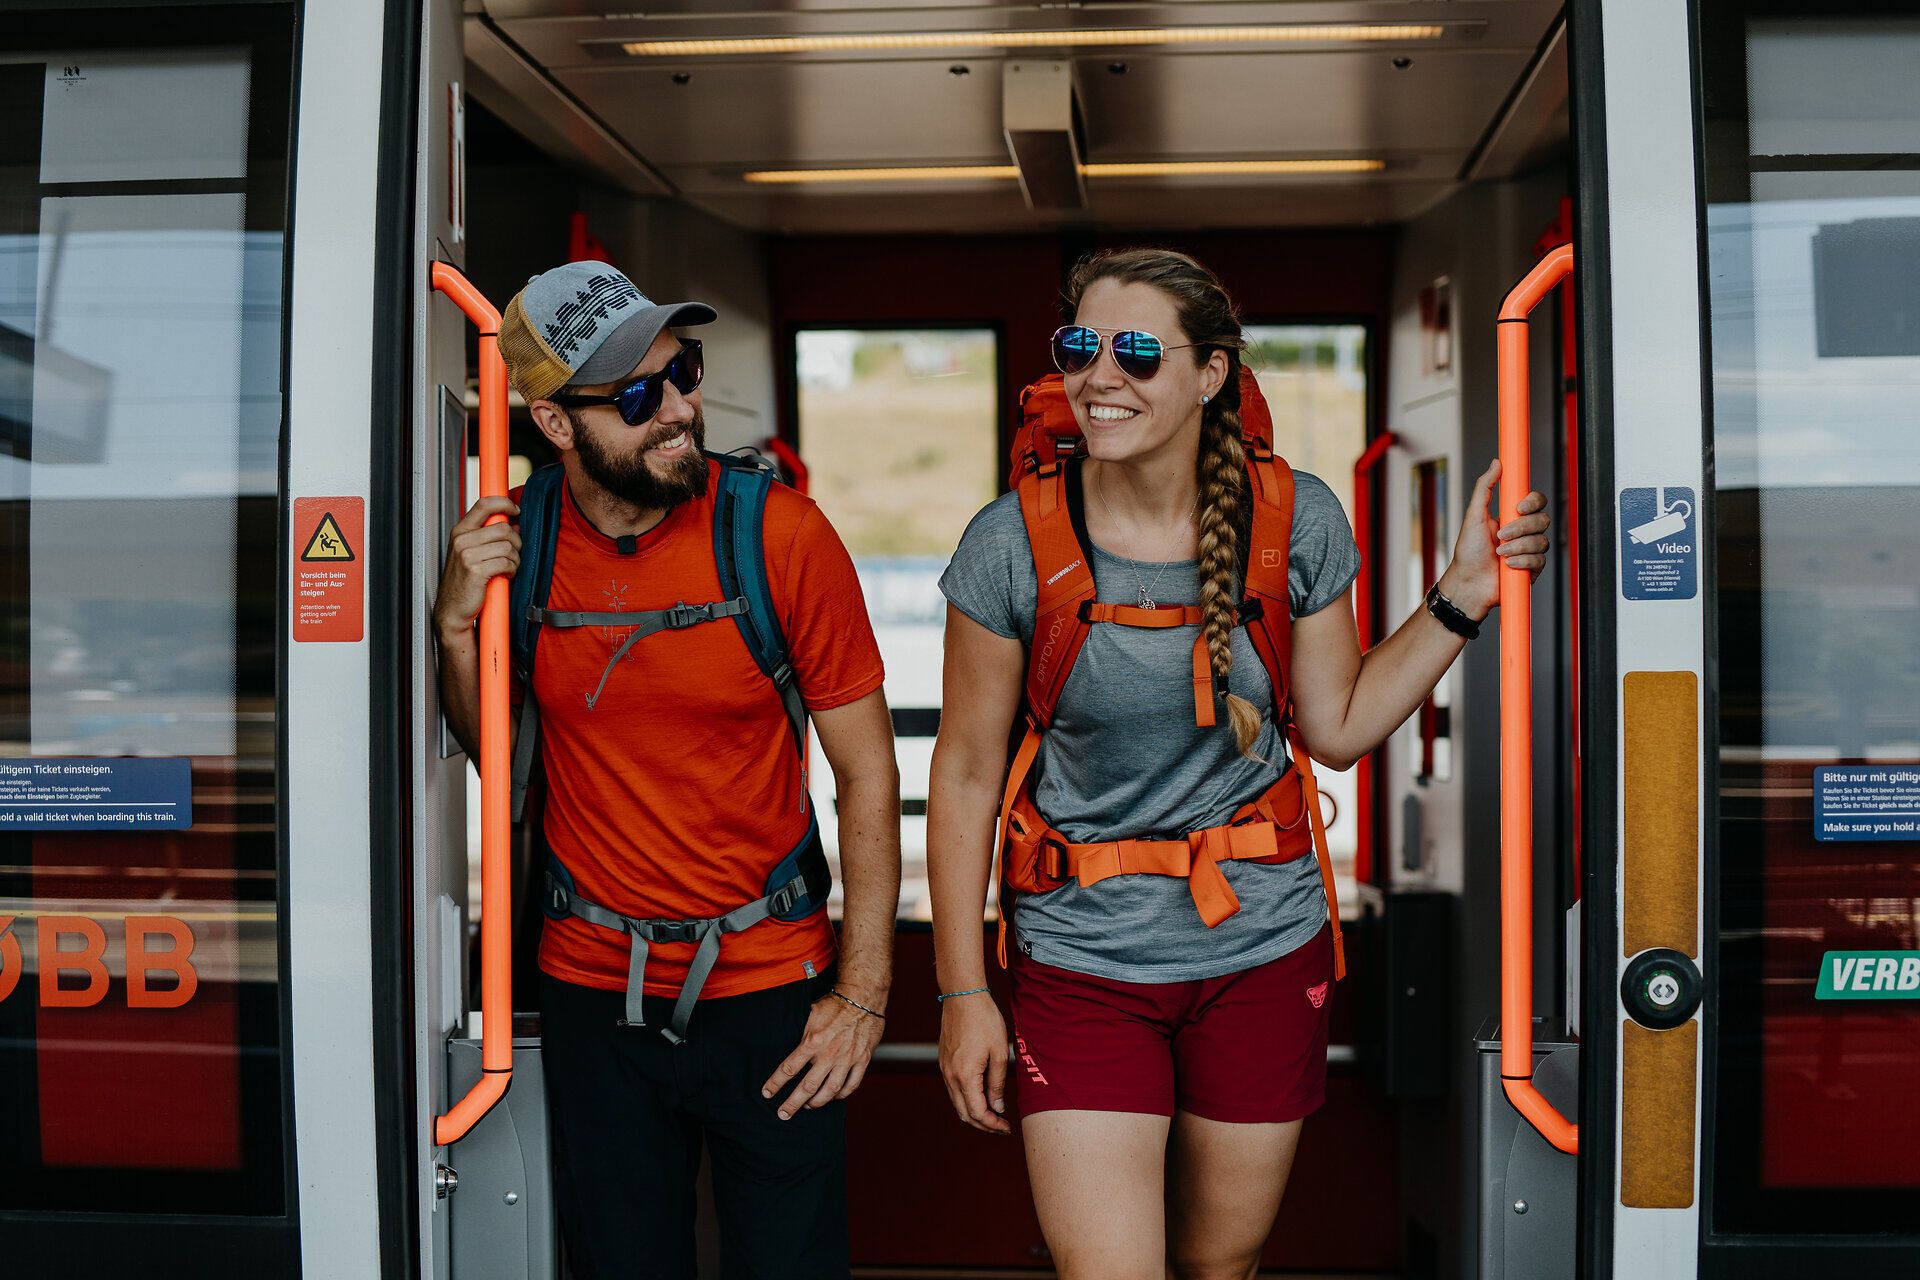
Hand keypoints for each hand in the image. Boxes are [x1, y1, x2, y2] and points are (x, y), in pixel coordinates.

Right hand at [433, 496, 520, 640]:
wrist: (453, 609)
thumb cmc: (464, 581)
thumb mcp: (471, 552)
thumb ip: (488, 536)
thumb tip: (514, 524)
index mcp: (460, 531)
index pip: (484, 505)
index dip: (505, 503)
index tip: (516, 509)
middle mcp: (462, 540)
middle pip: (503, 528)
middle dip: (516, 542)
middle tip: (513, 554)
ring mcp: (467, 554)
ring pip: (508, 546)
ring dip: (515, 559)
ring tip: (509, 567)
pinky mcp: (476, 570)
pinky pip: (506, 562)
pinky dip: (512, 570)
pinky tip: (506, 575)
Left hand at [761, 988, 884, 1119]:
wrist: (863, 997)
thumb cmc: (836, 1003)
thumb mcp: (811, 1015)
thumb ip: (803, 1035)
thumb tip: (794, 1050)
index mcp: (813, 1042)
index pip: (789, 1068)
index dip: (776, 1083)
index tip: (767, 1093)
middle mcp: (829, 1054)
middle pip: (808, 1086)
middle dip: (793, 1103)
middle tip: (783, 1114)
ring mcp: (847, 1059)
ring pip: (830, 1090)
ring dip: (817, 1102)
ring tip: (808, 1106)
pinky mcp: (862, 1060)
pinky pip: (852, 1084)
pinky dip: (841, 1094)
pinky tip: (834, 1097)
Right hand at [938, 992, 1010, 1133]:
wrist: (963, 996)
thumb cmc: (984, 1020)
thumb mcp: (998, 1053)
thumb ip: (997, 1084)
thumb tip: (997, 1108)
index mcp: (965, 1076)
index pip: (977, 1113)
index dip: (993, 1125)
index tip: (1006, 1127)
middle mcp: (950, 1076)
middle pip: (964, 1113)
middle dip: (983, 1124)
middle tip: (1001, 1126)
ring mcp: (944, 1069)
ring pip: (957, 1103)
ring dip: (974, 1112)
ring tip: (993, 1113)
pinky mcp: (943, 1061)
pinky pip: (953, 1089)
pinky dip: (966, 1098)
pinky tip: (981, 1094)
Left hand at [1439, 458, 1549, 618]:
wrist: (1469, 582)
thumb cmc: (1468, 551)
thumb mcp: (1473, 515)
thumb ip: (1484, 487)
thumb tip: (1496, 463)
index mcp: (1513, 517)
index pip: (1537, 501)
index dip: (1532, 502)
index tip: (1517, 508)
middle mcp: (1524, 532)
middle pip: (1542, 519)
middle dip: (1520, 529)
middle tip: (1500, 536)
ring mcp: (1530, 550)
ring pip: (1541, 541)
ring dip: (1517, 547)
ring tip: (1499, 554)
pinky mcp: (1533, 568)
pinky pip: (1539, 560)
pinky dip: (1521, 562)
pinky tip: (1507, 567)